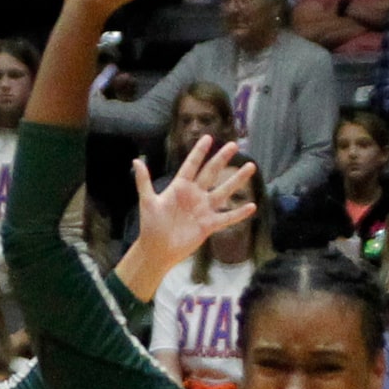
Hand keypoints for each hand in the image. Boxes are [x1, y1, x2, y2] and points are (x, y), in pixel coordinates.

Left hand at [130, 138, 257, 279]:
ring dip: (237, 180)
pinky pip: (226, 217)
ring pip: (223, 191)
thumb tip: (136, 160)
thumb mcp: (147, 202)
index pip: (191, 165)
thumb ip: (144, 181)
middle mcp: (194, 195)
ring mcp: (203, 209)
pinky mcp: (208, 225)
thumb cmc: (150, 226)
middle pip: (211, 173)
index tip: (208, 138)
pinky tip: (252, 206)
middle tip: (234, 145)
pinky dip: (238, 213)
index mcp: (180, 187)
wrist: (156, 250)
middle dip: (222, 159)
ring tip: (251, 167)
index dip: (199, 152)